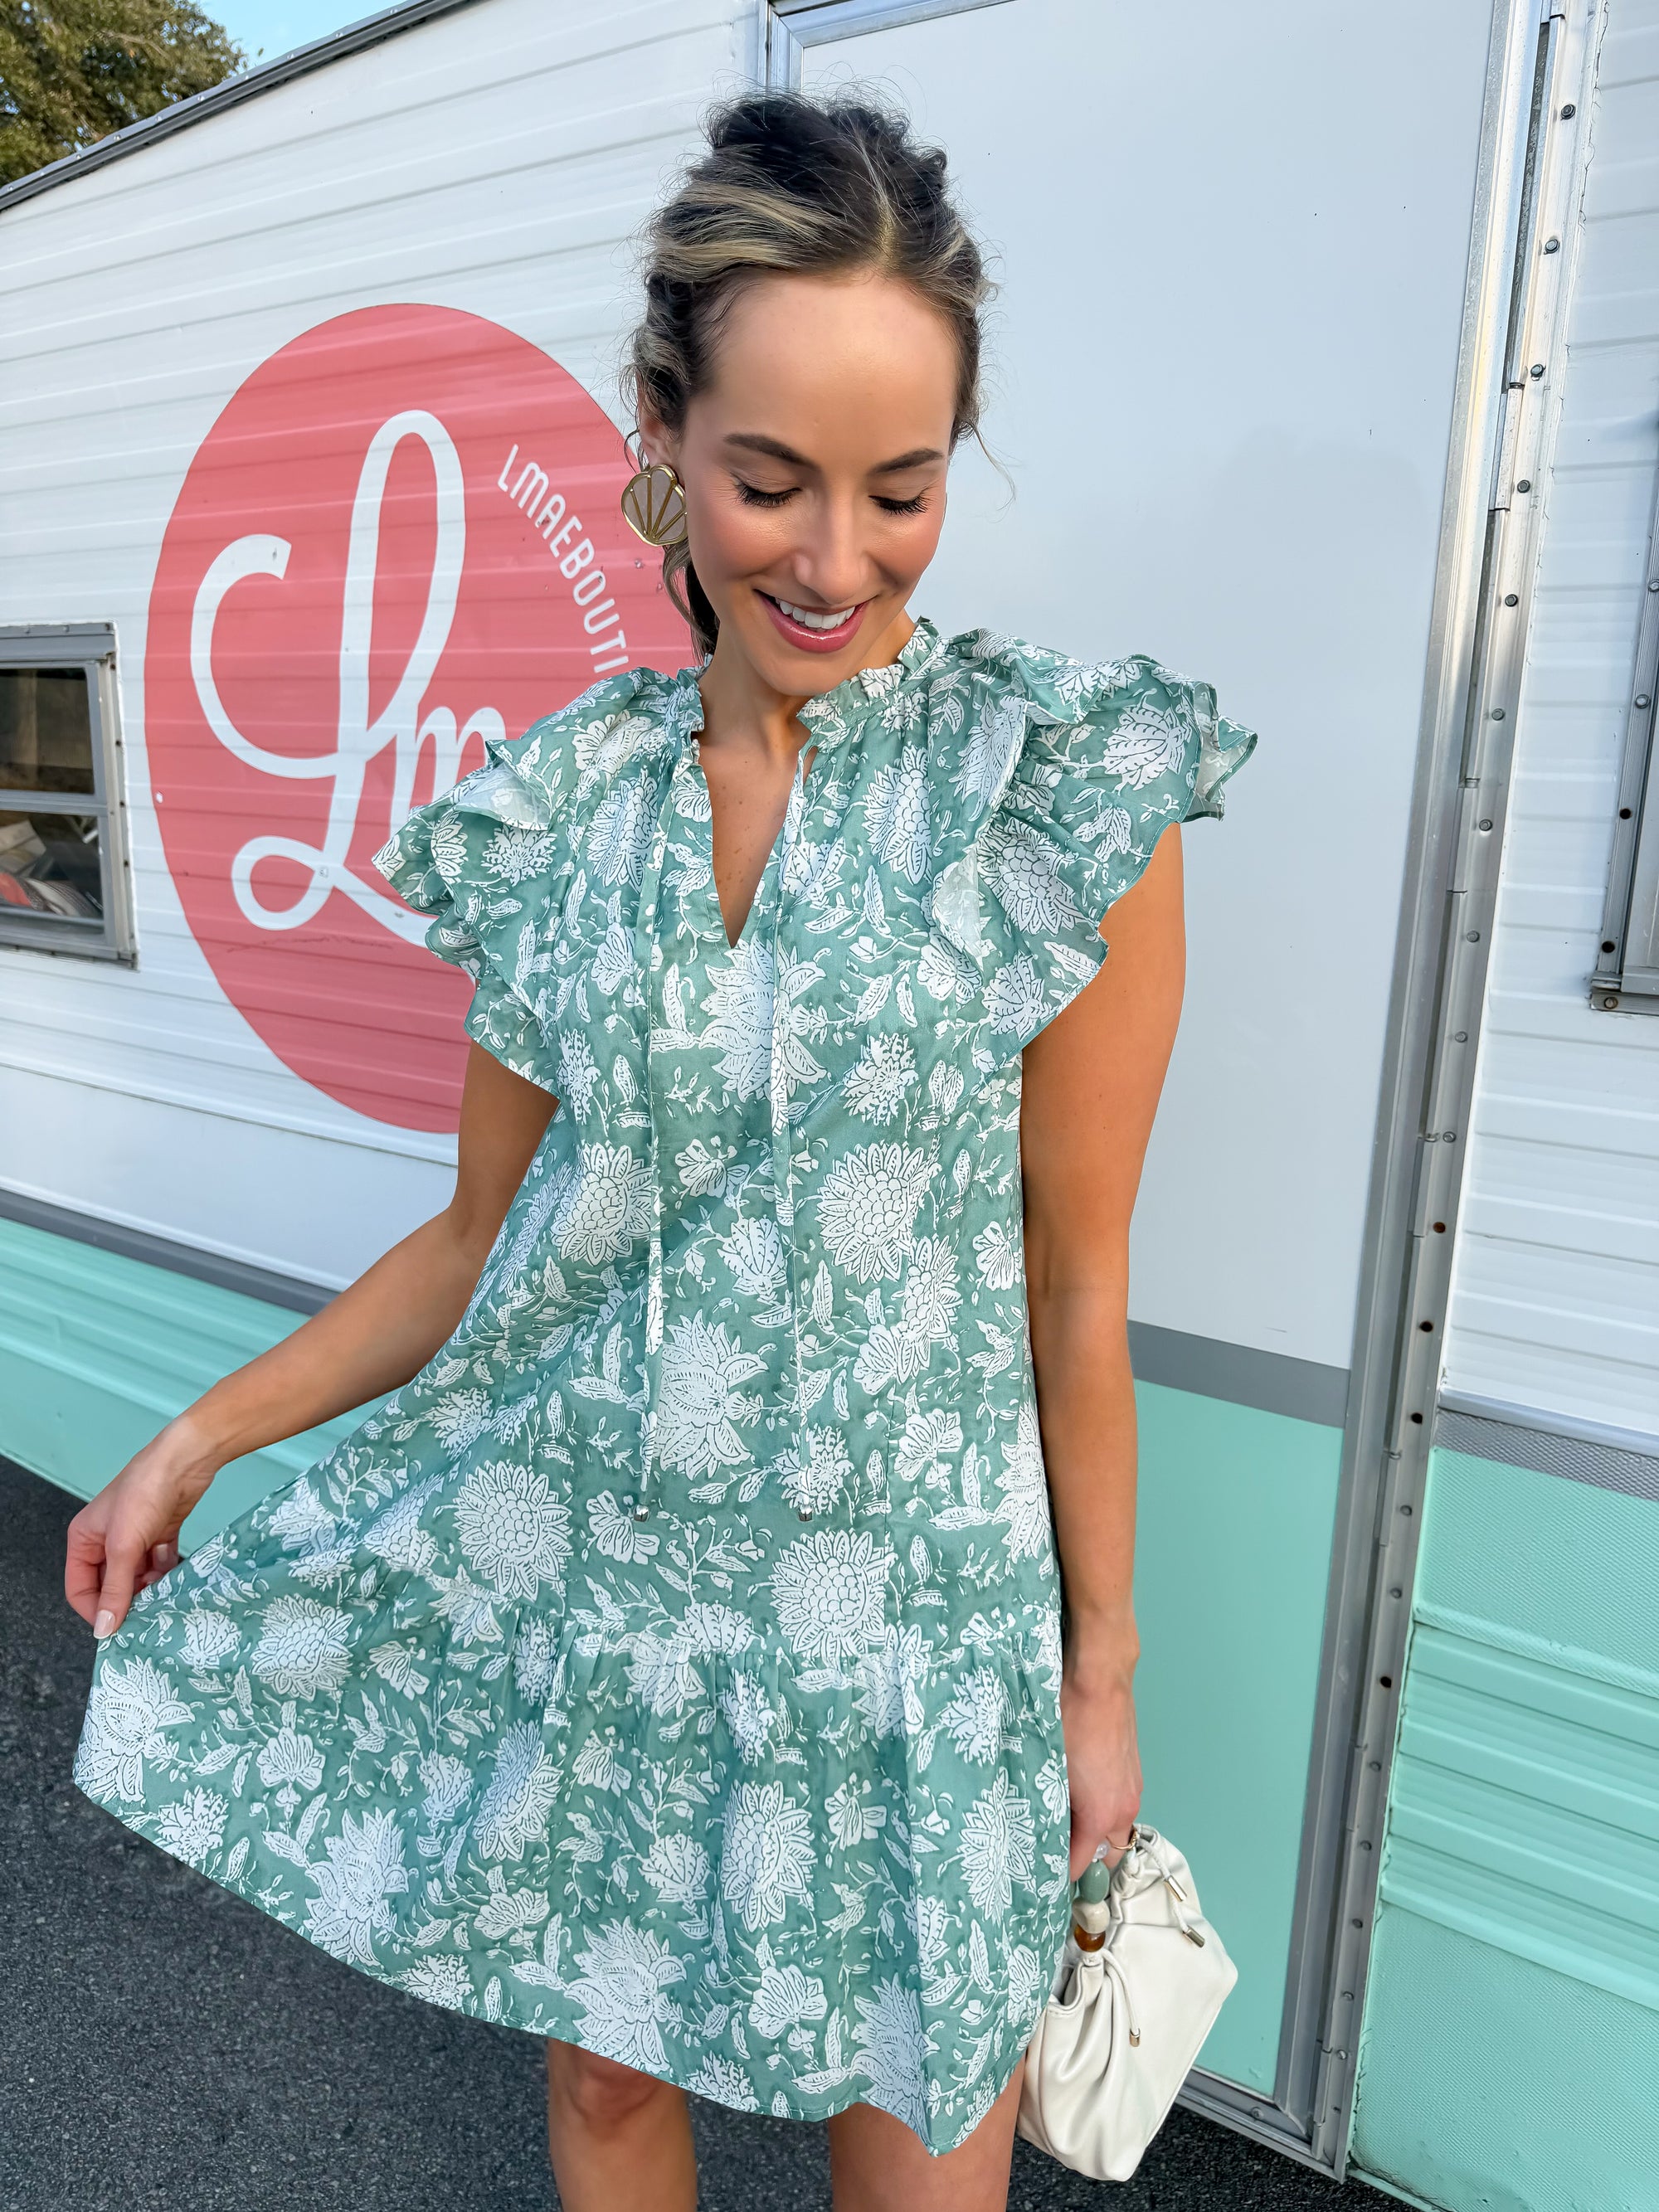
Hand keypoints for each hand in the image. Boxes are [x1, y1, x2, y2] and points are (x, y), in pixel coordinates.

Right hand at [64, 1415, 219, 1639]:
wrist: (186, 1461)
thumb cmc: (145, 1493)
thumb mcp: (124, 1546)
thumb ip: (116, 1589)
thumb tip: (103, 1629)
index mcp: (84, 1540)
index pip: (80, 1588)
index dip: (95, 1610)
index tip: (117, 1630)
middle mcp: (106, 1540)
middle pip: (111, 1585)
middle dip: (127, 1600)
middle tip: (147, 1618)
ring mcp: (135, 1537)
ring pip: (138, 1577)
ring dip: (151, 1589)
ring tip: (165, 1599)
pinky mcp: (160, 1534)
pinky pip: (160, 1565)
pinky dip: (167, 1573)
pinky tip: (177, 1578)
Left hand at [1060, 1639, 1142, 1880]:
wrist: (1100, 1677)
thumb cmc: (1068, 1720)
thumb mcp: (1047, 1769)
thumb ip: (1044, 1808)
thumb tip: (1031, 1831)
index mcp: (1103, 1816)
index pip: (1080, 1865)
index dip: (1057, 1875)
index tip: (1037, 1880)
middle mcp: (1124, 1809)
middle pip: (1106, 1853)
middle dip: (1082, 1858)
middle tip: (1050, 1853)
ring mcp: (1133, 1789)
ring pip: (1115, 1829)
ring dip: (1093, 1833)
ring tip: (1061, 1824)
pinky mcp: (1133, 1770)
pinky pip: (1119, 1805)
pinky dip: (1102, 1811)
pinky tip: (1077, 1795)